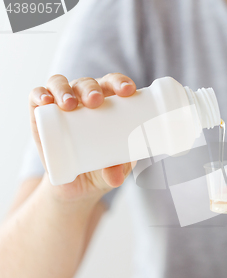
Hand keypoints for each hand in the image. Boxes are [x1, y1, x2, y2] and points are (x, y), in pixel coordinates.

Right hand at [28, 73, 136, 200]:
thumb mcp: (117, 168)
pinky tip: (45, 100)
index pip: (113, 84)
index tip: (128, 90)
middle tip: (95, 101)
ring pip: (61, 85)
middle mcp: (83, 98)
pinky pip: (37, 97)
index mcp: (108, 102)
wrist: (79, 185)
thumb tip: (115, 178)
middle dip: (91, 89)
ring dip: (64, 90)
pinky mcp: (41, 115)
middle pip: (87, 84)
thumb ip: (118, 169)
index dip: (119, 82)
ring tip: (69, 104)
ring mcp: (61, 104)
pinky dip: (39, 95)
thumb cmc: (105, 166)